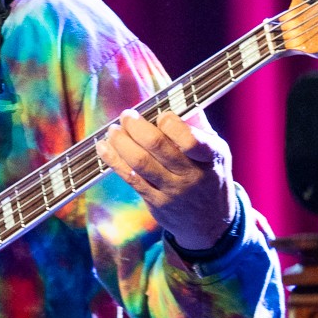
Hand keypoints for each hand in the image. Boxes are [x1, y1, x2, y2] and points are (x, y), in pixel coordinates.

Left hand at [96, 110, 236, 250]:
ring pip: (140, 162)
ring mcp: (174, 191)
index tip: (161, 115)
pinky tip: (104, 147)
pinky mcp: (157, 202)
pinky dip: (114, 160)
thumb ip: (196, 127)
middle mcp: (193, 175)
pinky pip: (131, 178)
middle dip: (136, 127)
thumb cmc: (209, 175)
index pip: (192, 140)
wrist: (212, 222)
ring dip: (121, 142)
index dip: (172, 125)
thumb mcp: (214, 153)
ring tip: (113, 130)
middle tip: (127, 116)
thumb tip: (175, 95)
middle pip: (158, 147)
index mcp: (212, 157)